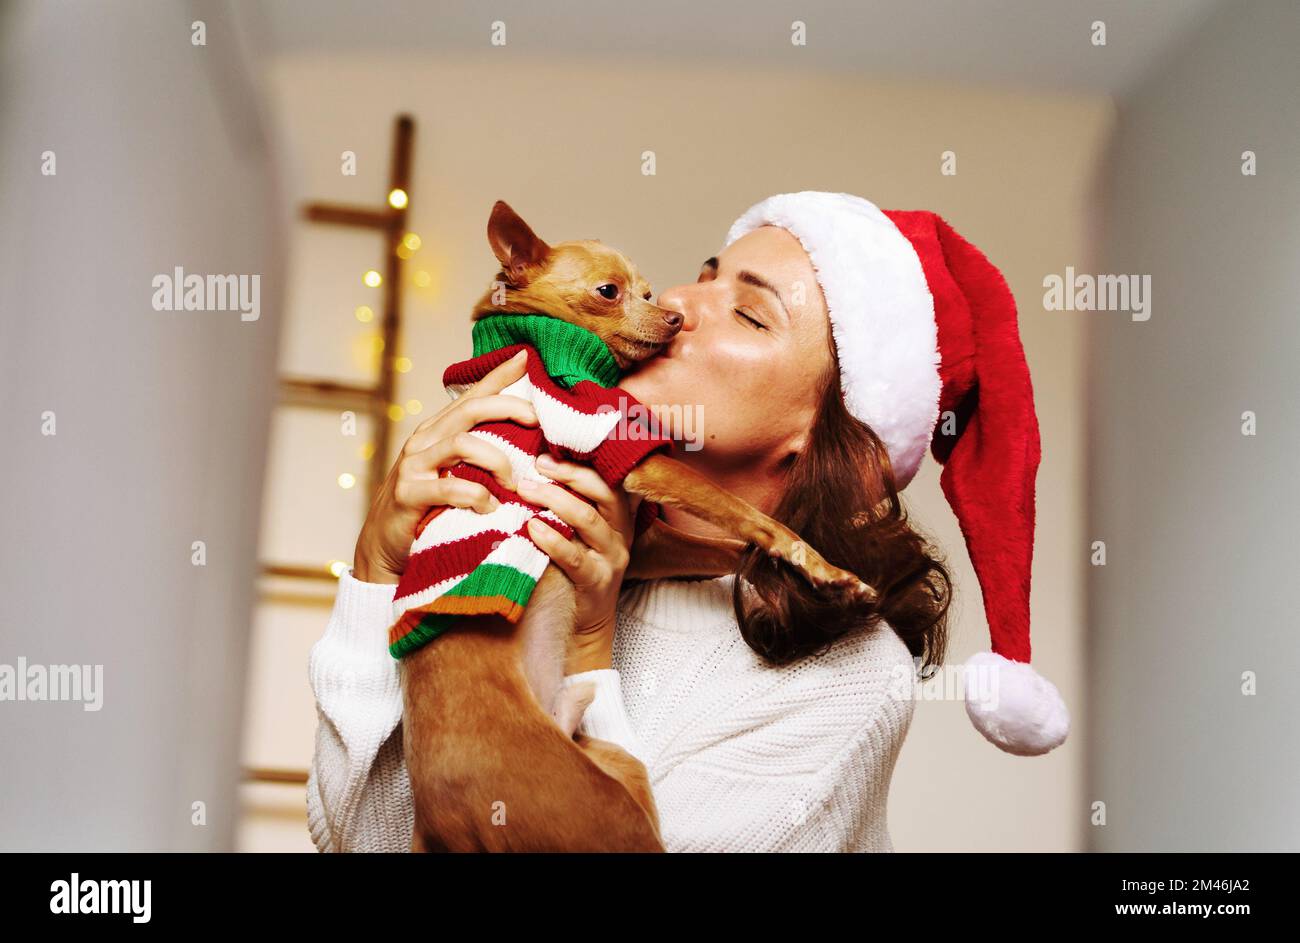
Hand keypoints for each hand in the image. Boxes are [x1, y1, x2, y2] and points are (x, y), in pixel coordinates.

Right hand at [352, 350, 537, 583]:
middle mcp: (424, 441)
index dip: (498, 375)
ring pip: (463, 443)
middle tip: (538, 422)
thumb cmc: (428, 510)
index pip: (471, 395)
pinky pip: (451, 488)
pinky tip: (490, 509)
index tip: (526, 357)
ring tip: (514, 483)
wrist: (385, 548)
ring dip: (497, 461)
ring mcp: (413, 466)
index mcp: (437, 432)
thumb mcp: (455, 476)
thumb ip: (481, 456)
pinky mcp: (408, 494)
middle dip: (509, 409)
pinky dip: (478, 497)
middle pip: (470, 410)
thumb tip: (525, 441)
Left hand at [520, 455, 643, 673]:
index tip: (549, 448)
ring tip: (526, 490)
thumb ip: (570, 498)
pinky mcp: (598, 582)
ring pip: (589, 520)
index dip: (582, 460)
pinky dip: (552, 540)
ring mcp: (612, 557)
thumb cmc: (576, 563)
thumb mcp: (579, 528)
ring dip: (555, 501)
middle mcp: (621, 531)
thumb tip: (536, 461)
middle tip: (536, 464)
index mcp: (618, 513)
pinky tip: (531, 528)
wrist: (586, 619)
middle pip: (604, 492)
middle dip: (570, 473)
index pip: (609, 476)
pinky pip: (575, 557)